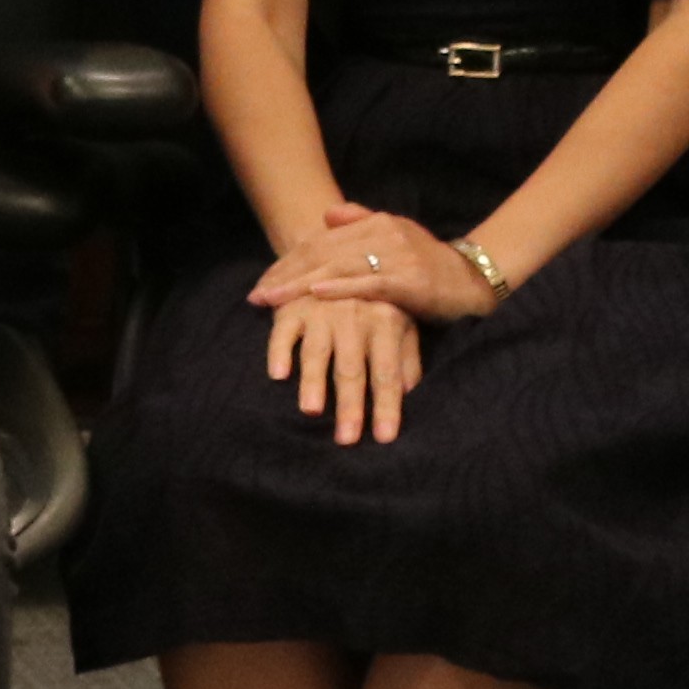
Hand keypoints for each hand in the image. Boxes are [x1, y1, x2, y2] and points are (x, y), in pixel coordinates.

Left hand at [255, 204, 500, 328]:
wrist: (473, 278)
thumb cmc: (429, 261)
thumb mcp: (396, 233)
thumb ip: (361, 221)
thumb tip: (326, 214)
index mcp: (373, 222)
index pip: (320, 241)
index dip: (289, 260)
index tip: (263, 281)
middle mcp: (380, 233)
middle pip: (322, 253)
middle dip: (285, 274)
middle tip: (257, 294)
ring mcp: (394, 255)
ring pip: (336, 268)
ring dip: (300, 284)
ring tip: (273, 298)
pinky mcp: (407, 279)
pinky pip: (366, 283)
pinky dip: (339, 288)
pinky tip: (315, 293)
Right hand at [264, 288, 424, 444]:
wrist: (339, 248)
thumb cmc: (376, 297)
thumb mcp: (402, 320)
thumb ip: (406, 357)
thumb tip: (411, 394)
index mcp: (385, 320)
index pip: (387, 371)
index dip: (387, 405)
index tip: (385, 438)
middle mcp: (353, 316)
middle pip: (351, 368)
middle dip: (350, 405)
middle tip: (347, 440)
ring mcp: (320, 309)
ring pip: (316, 351)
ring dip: (313, 381)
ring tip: (312, 411)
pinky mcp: (291, 305)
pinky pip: (282, 331)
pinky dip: (278, 351)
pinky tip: (277, 375)